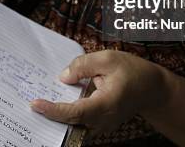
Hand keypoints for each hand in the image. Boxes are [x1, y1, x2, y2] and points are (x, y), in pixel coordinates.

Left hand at [29, 50, 167, 134]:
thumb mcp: (108, 59)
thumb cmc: (133, 72)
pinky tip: (55, 103)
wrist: (152, 88)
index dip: (53, 110)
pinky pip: (80, 121)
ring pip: (74, 123)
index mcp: (106, 104)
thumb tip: (63, 77)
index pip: (74, 112)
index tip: (35, 104)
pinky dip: (67, 113)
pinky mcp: (101, 124)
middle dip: (50, 113)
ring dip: (58, 114)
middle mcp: (103, 120)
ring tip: (40, 102)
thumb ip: (83, 66)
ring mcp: (102, 125)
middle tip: (31, 102)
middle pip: (70, 121)